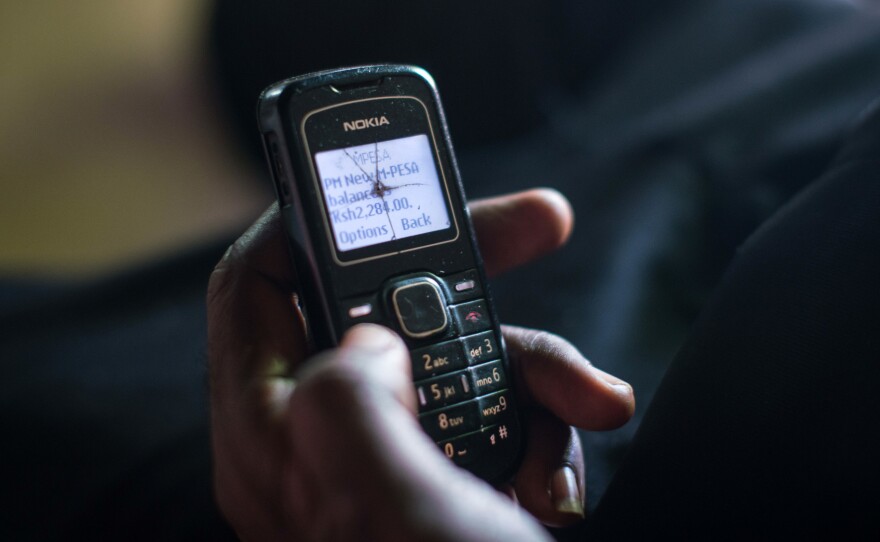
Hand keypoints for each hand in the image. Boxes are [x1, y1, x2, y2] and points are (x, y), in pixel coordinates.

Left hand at [207, 189, 634, 540]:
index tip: (386, 179)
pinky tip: (565, 474)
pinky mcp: (452, 480)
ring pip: (456, 353)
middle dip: (467, 268)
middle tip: (540, 222)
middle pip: (377, 301)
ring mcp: (395, 461)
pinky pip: (498, 406)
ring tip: (585, 406)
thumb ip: (347, 402)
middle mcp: (327, 441)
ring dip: (532, 364)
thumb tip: (368, 342)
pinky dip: (545, 416)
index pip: (259, 283)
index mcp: (279, 435)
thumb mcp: (395, 511)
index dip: (310, 216)